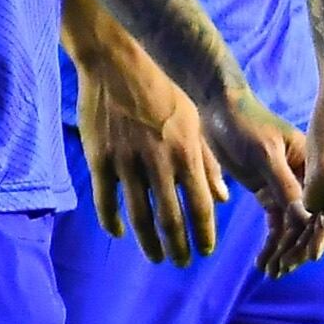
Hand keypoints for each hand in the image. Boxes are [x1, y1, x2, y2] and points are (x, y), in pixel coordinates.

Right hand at [80, 33, 226, 266]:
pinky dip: (112, 222)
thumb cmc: (163, 90)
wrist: (119, 61)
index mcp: (186, 151)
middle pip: (171, 218)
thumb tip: (223, 199)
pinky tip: (119, 233)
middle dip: (179, 247)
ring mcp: (127, 161)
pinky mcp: (100, 158)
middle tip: (182, 262)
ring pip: (139, 216)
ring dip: (149, 243)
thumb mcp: (194, 120)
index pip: (201, 205)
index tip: (205, 251)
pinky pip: (105, 201)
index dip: (204, 233)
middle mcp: (159, 161)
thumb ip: (209, 161)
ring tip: (156, 257)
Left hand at [205, 100, 323, 276]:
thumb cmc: (244, 124)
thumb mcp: (265, 154)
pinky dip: (271, 243)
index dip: (317, 235)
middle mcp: (303, 178)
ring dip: (283, 250)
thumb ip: (285, 186)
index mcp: (311, 165)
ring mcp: (285, 186)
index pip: (321, 206)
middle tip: (283, 270)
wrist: (218, 108)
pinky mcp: (267, 191)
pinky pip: (275, 223)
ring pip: (290, 227)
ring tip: (271, 272)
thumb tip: (306, 220)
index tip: (307, 258)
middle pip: (308, 222)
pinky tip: (263, 261)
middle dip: (297, 248)